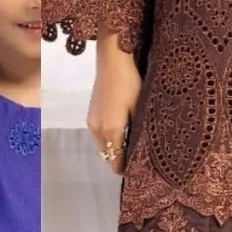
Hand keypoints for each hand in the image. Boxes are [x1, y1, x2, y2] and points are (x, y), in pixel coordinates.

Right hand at [88, 33, 140, 173]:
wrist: (111, 61)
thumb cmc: (130, 84)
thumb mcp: (139, 108)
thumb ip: (138, 131)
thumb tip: (141, 149)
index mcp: (111, 131)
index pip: (115, 162)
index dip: (125, 168)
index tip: (138, 170)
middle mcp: (97, 130)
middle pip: (107, 155)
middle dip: (119, 158)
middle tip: (137, 156)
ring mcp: (91, 121)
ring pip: (102, 144)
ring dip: (114, 147)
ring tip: (131, 141)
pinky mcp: (90, 113)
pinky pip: (99, 134)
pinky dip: (108, 136)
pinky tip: (121, 127)